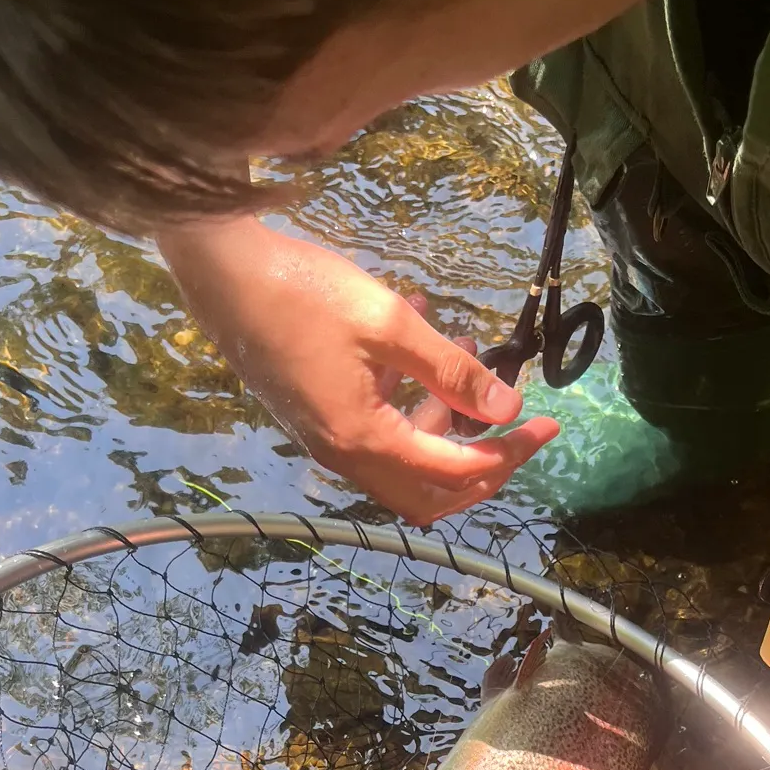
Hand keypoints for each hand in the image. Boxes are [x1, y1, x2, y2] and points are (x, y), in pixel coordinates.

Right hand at [157, 216, 557, 522]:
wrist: (220, 275)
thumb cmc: (303, 292)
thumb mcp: (390, 323)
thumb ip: (452, 370)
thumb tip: (508, 407)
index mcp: (364, 441)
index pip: (456, 472)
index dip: (509, 453)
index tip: (548, 425)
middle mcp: (344, 457)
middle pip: (431, 495)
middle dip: (483, 466)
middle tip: (518, 427)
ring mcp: (326, 442)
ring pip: (405, 469)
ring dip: (446, 428)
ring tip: (467, 355)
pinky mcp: (316, 420)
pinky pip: (379, 440)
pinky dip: (412, 412)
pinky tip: (420, 351)